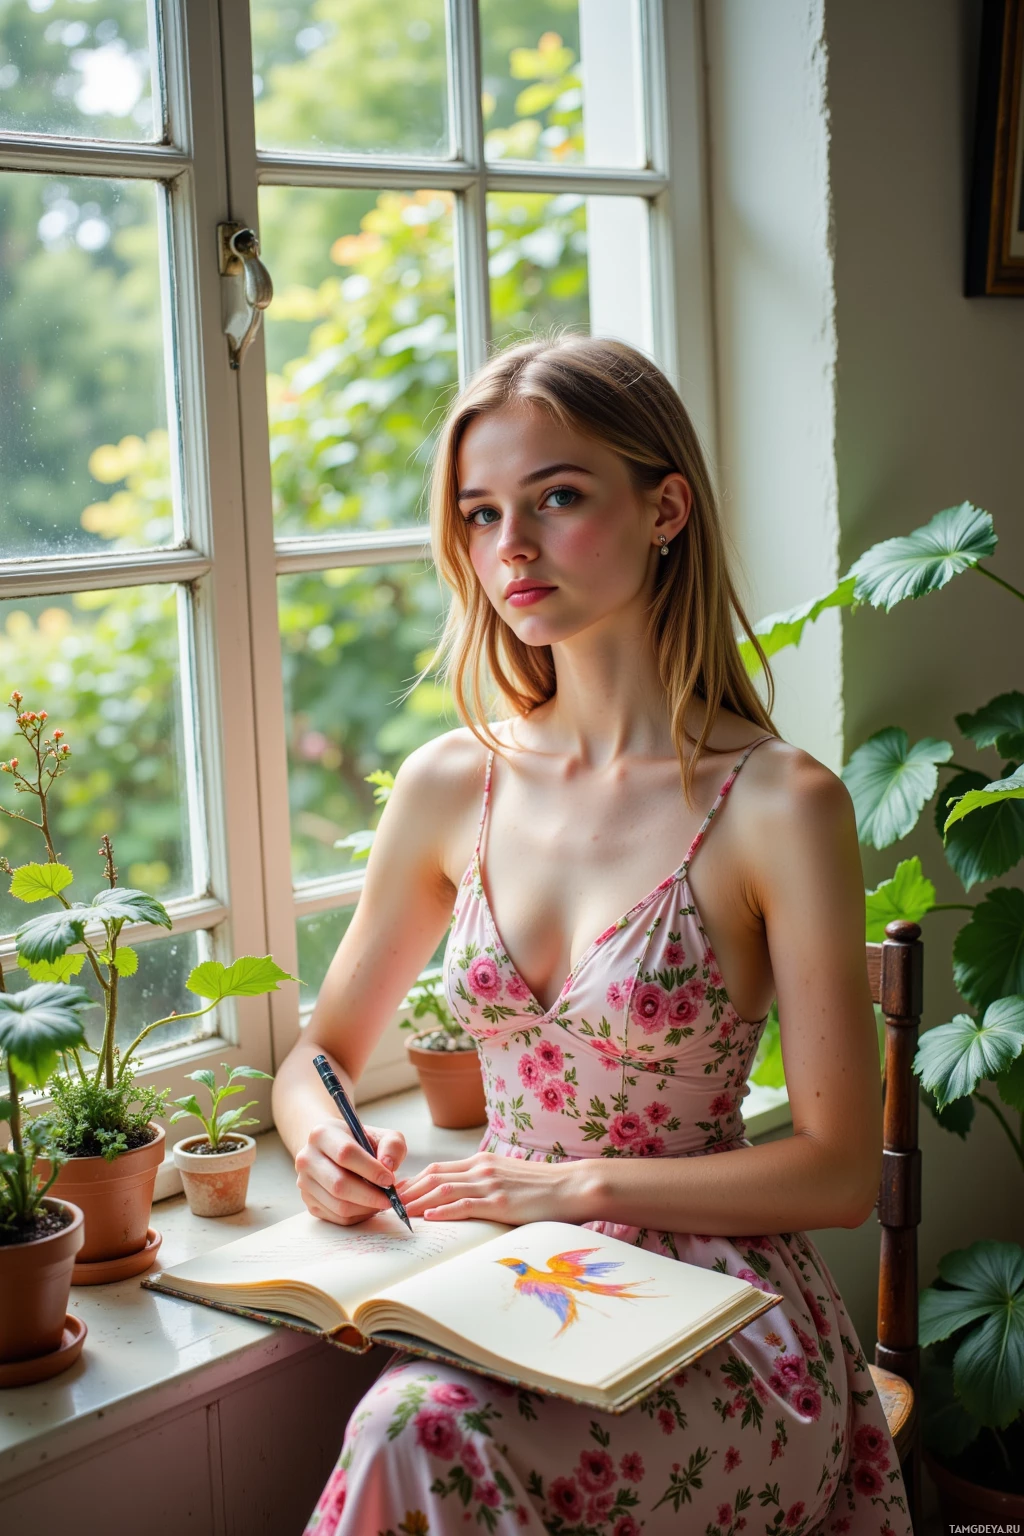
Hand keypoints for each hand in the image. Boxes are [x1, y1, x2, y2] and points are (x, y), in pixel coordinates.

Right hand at [295, 1119, 407, 1225]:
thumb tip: (388, 1166)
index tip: (390, 1179)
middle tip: (390, 1198)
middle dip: (370, 1195)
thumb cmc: (359, 1142)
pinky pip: (337, 1217)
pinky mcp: (309, 1202)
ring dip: (366, 1207)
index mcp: (322, 1134)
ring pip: (338, 1205)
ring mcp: (305, 1182)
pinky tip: (369, 1205)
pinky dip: (358, 1215)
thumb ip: (392, 1145)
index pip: (345, 1154)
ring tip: (382, 1201)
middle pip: (339, 1184)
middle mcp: (307, 1158)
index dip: (370, 1169)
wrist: (332, 1150)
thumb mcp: (380, 1135)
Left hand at [397, 1151, 589, 1225]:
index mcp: (483, 1162)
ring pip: (443, 1189)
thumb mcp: (510, 1178)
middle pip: (433, 1176)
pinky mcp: (501, 1202)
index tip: (394, 1192)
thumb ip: (487, 1184)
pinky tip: (429, 1218)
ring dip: (417, 1202)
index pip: (438, 1169)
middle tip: (385, 1204)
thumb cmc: (545, 1187)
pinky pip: (466, 1205)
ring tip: (397, 1213)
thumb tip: (465, 1198)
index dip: (412, 1180)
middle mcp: (482, 1169)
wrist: (574, 1187)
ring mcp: (491, 1185)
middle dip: (407, 1190)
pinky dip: (444, 1211)